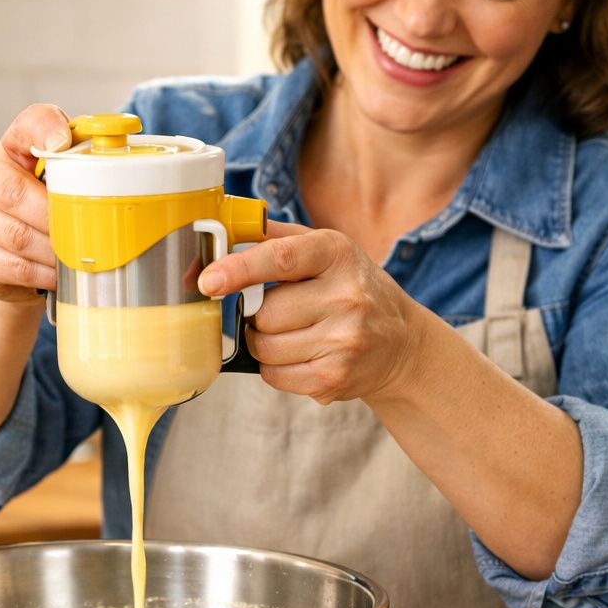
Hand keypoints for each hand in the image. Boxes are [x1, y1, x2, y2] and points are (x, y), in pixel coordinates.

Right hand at [0, 104, 70, 304]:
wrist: (11, 258)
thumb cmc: (44, 212)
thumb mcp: (63, 182)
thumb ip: (84, 166)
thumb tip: (117, 166)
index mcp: (11, 146)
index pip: (29, 125)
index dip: (47, 130)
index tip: (64, 143)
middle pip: (16, 193)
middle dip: (55, 218)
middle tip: (83, 233)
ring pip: (17, 236)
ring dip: (53, 252)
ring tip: (75, 258)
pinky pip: (13, 266)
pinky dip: (42, 274)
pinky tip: (57, 274)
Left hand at [196, 223, 424, 404]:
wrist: (400, 342)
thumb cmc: (349, 288)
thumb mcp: (325, 251)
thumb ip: (276, 238)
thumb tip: (221, 231)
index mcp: (337, 253)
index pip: (281, 258)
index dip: (239, 269)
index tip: (207, 280)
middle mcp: (347, 296)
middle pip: (265, 313)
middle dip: (257, 316)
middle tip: (276, 312)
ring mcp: (344, 340)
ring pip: (264, 347)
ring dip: (263, 344)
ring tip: (291, 334)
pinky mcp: (335, 376)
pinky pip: (274, 375)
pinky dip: (274, 368)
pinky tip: (299, 356)